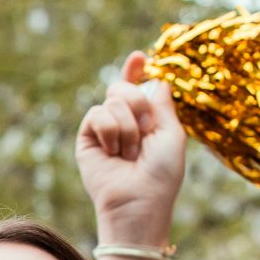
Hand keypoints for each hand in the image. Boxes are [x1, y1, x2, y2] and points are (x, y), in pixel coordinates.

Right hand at [76, 50, 185, 253]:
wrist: (138, 202)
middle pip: (124, 87)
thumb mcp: (172, 135)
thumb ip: (163, 105)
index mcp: (147, 120)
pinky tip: (113, 152)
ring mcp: (104, 130)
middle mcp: (125, 122)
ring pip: (112, 99)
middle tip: (145, 129)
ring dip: (128, 126)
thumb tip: (155, 79)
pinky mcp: (87, 138)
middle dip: (138, 103)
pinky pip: (97, 114)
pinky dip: (111, 131)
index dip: (136, 70)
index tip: (139, 57)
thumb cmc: (161, 175)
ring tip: (130, 154)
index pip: (138, 88)